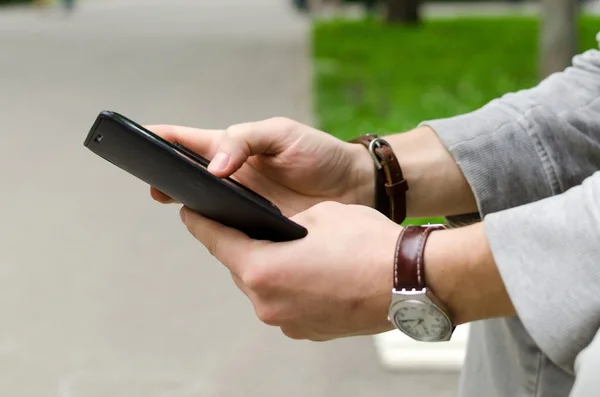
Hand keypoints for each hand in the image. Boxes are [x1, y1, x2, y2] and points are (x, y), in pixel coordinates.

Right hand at [146, 117, 374, 215]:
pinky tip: (213, 236)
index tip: (136, 140)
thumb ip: (246, 141)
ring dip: (189, 207)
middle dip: (165, 177)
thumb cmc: (319, 152)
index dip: (162, 139)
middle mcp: (233, 178)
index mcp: (234, 150)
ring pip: (206, 208)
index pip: (189, 142)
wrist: (354, 185)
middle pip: (188, 177)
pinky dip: (218, 234)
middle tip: (151, 184)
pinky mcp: (259, 230)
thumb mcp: (282, 134)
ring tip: (173, 207)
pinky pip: (231, 233)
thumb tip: (214, 167)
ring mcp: (244, 205)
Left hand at [179, 201, 400, 339]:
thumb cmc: (368, 245)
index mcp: (262, 270)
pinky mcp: (307, 331)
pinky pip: (284, 303)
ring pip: (262, 287)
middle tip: (249, 226)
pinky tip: (309, 272)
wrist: (412, 282)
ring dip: (267, 268)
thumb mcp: (318, 215)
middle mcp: (268, 304)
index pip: (215, 241)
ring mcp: (288, 323)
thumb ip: (282, 223)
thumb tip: (274, 230)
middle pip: (238, 267)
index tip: (191, 212)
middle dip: (241, 245)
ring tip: (288, 249)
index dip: (201, 222)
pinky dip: (288, 286)